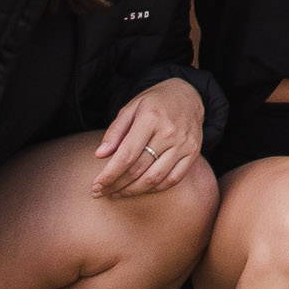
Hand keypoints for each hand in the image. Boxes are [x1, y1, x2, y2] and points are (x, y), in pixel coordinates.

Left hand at [93, 76, 204, 198]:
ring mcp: (184, 144)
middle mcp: (169, 133)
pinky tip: (140, 189)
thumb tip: (100, 155)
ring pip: (154, 178)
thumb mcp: (131, 108)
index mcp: (151, 118)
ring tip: (117, 193)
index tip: (96, 186)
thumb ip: (115, 131)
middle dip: (116, 185)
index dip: (109, 174)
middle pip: (138, 169)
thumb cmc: (154, 103)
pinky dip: (154, 189)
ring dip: (133, 191)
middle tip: (101, 192)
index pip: (126, 155)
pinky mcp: (193, 153)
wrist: (188, 96)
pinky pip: (172, 180)